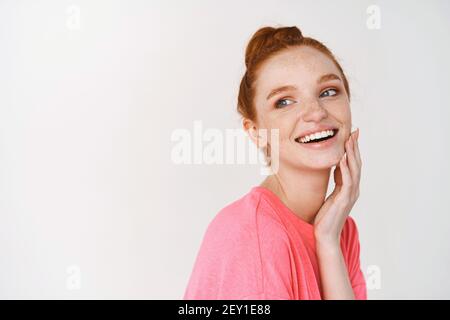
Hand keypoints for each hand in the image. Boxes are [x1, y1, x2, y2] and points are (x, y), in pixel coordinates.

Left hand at [314, 128, 361, 246]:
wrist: (325, 235)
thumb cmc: (326, 217)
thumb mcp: (331, 194)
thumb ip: (337, 181)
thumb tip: (337, 166)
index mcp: (349, 188)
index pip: (353, 165)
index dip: (353, 150)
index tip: (352, 136)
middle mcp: (353, 190)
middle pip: (356, 164)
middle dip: (355, 148)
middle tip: (354, 132)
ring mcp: (350, 195)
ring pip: (354, 170)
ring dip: (352, 154)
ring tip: (349, 140)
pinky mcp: (344, 200)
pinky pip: (346, 181)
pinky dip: (345, 169)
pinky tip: (343, 158)